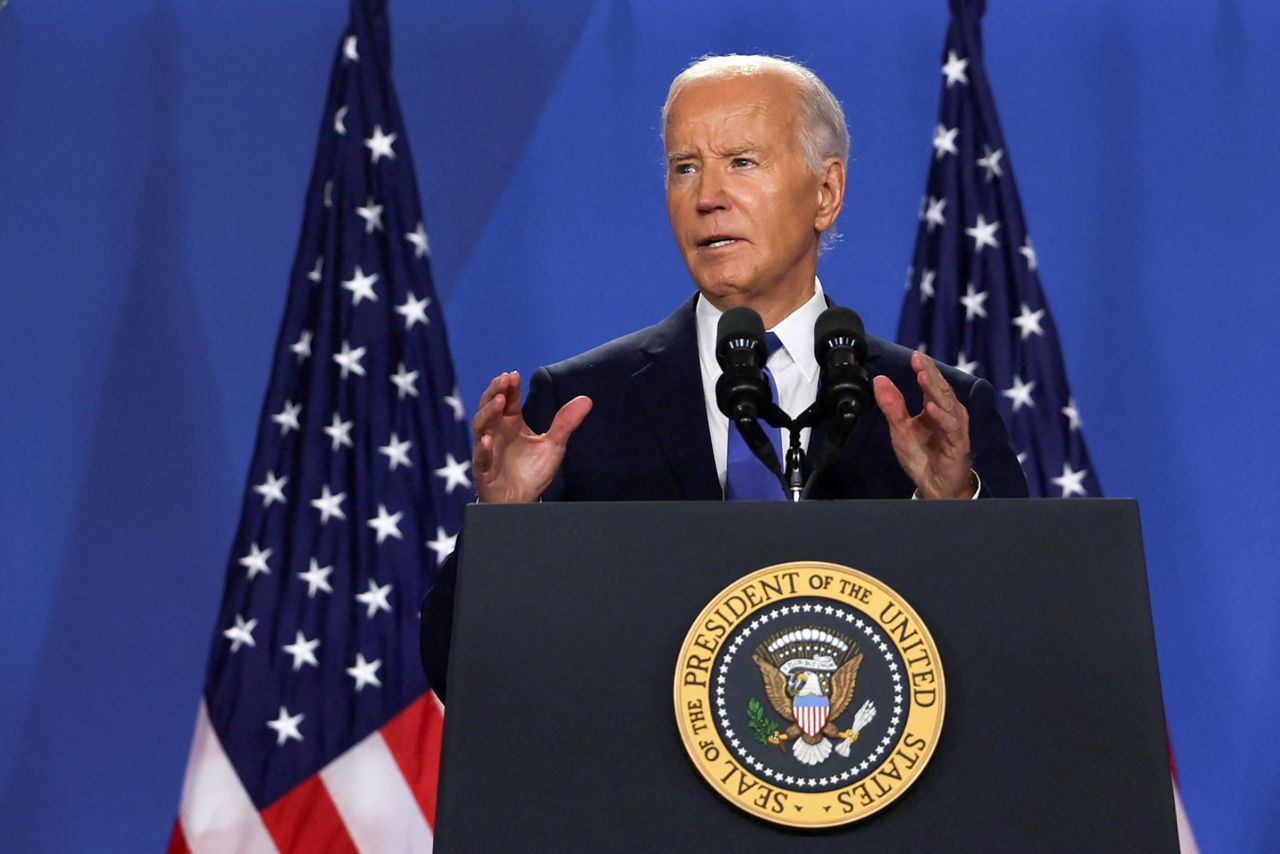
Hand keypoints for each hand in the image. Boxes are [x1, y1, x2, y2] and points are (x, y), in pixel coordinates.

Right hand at [471, 371, 591, 502]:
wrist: (523, 501)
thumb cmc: (532, 471)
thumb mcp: (553, 445)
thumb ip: (565, 423)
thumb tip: (587, 400)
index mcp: (512, 423)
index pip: (509, 400)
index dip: (510, 387)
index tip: (514, 374)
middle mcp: (497, 432)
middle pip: (490, 407)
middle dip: (495, 392)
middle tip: (504, 380)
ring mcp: (487, 449)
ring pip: (481, 426)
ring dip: (488, 413)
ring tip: (499, 402)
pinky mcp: (484, 469)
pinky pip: (480, 457)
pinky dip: (482, 448)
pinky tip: (487, 439)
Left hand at [872, 352, 973, 499]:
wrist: (933, 485)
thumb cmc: (922, 456)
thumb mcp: (900, 429)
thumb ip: (892, 405)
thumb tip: (879, 379)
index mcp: (936, 408)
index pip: (932, 384)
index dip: (925, 369)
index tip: (915, 355)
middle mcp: (949, 415)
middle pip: (941, 389)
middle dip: (930, 373)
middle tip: (919, 359)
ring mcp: (955, 429)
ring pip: (947, 404)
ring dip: (935, 390)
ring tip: (922, 376)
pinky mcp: (957, 445)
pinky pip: (951, 428)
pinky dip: (942, 417)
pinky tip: (931, 408)